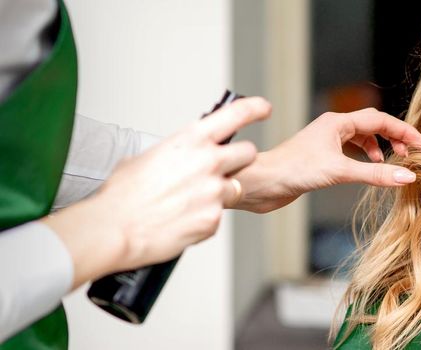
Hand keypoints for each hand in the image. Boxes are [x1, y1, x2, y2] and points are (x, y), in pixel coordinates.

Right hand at [42, 97, 271, 288]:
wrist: (114, 229)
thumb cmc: (123, 195)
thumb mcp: (144, 158)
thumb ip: (172, 153)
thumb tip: (175, 156)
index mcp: (190, 140)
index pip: (235, 114)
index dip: (254, 109)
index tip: (263, 109)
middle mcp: (208, 161)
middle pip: (247, 153)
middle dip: (238, 161)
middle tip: (219, 170)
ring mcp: (214, 190)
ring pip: (234, 187)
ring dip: (219, 193)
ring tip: (187, 201)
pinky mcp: (214, 218)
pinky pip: (217, 215)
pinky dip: (203, 218)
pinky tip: (180, 219)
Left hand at [231, 108, 420, 212]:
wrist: (262, 183)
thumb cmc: (293, 171)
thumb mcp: (339, 172)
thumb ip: (374, 174)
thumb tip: (406, 176)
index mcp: (338, 122)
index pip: (380, 120)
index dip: (404, 131)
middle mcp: (333, 127)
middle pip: (374, 125)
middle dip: (395, 137)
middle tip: (412, 153)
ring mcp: (327, 141)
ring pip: (363, 138)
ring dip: (380, 147)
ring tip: (393, 161)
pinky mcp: (322, 156)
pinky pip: (352, 150)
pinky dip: (366, 157)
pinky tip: (369, 169)